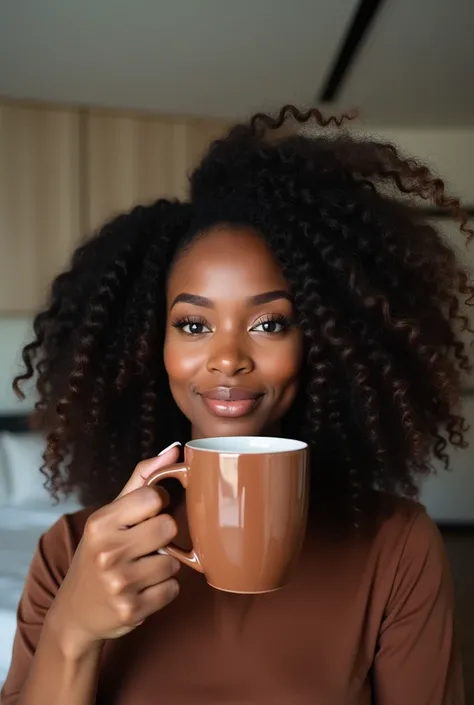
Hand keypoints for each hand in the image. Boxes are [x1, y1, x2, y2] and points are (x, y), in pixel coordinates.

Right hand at [46, 445, 181, 658]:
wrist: (75, 613)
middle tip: (145, 545)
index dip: (157, 506)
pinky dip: (163, 590)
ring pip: (174, 563)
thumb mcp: (110, 516)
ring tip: (141, 570)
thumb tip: (174, 450)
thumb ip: (142, 479)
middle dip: (163, 537)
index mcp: (101, 523)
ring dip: (164, 566)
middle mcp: (107, 552)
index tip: (147, 515)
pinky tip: (143, 590)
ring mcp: (119, 584)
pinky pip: (173, 589)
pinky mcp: (132, 611)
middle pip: (169, 528)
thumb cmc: (98, 555)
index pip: (153, 497)